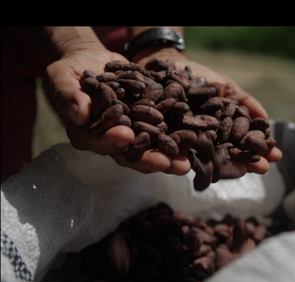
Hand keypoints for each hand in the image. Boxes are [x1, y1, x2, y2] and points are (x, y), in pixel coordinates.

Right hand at [43, 45, 189, 174]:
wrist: (92, 63)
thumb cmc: (70, 73)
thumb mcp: (61, 78)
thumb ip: (67, 96)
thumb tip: (79, 113)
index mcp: (85, 133)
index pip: (97, 142)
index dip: (110, 141)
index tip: (125, 137)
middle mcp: (109, 139)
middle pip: (128, 154)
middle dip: (147, 159)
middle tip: (165, 163)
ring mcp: (131, 133)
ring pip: (149, 150)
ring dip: (167, 157)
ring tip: (184, 164)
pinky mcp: (147, 124)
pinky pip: (162, 134)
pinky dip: (176, 139)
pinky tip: (191, 143)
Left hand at [134, 47, 282, 178]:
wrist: (169, 66)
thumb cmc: (201, 78)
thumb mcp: (227, 87)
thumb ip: (245, 102)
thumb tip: (266, 119)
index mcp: (223, 130)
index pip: (242, 143)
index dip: (259, 149)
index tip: (276, 154)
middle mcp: (207, 140)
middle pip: (228, 156)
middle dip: (247, 162)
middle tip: (264, 168)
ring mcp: (188, 142)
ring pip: (208, 159)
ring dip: (226, 167)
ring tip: (243, 171)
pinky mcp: (168, 141)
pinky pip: (180, 152)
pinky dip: (193, 160)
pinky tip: (212, 165)